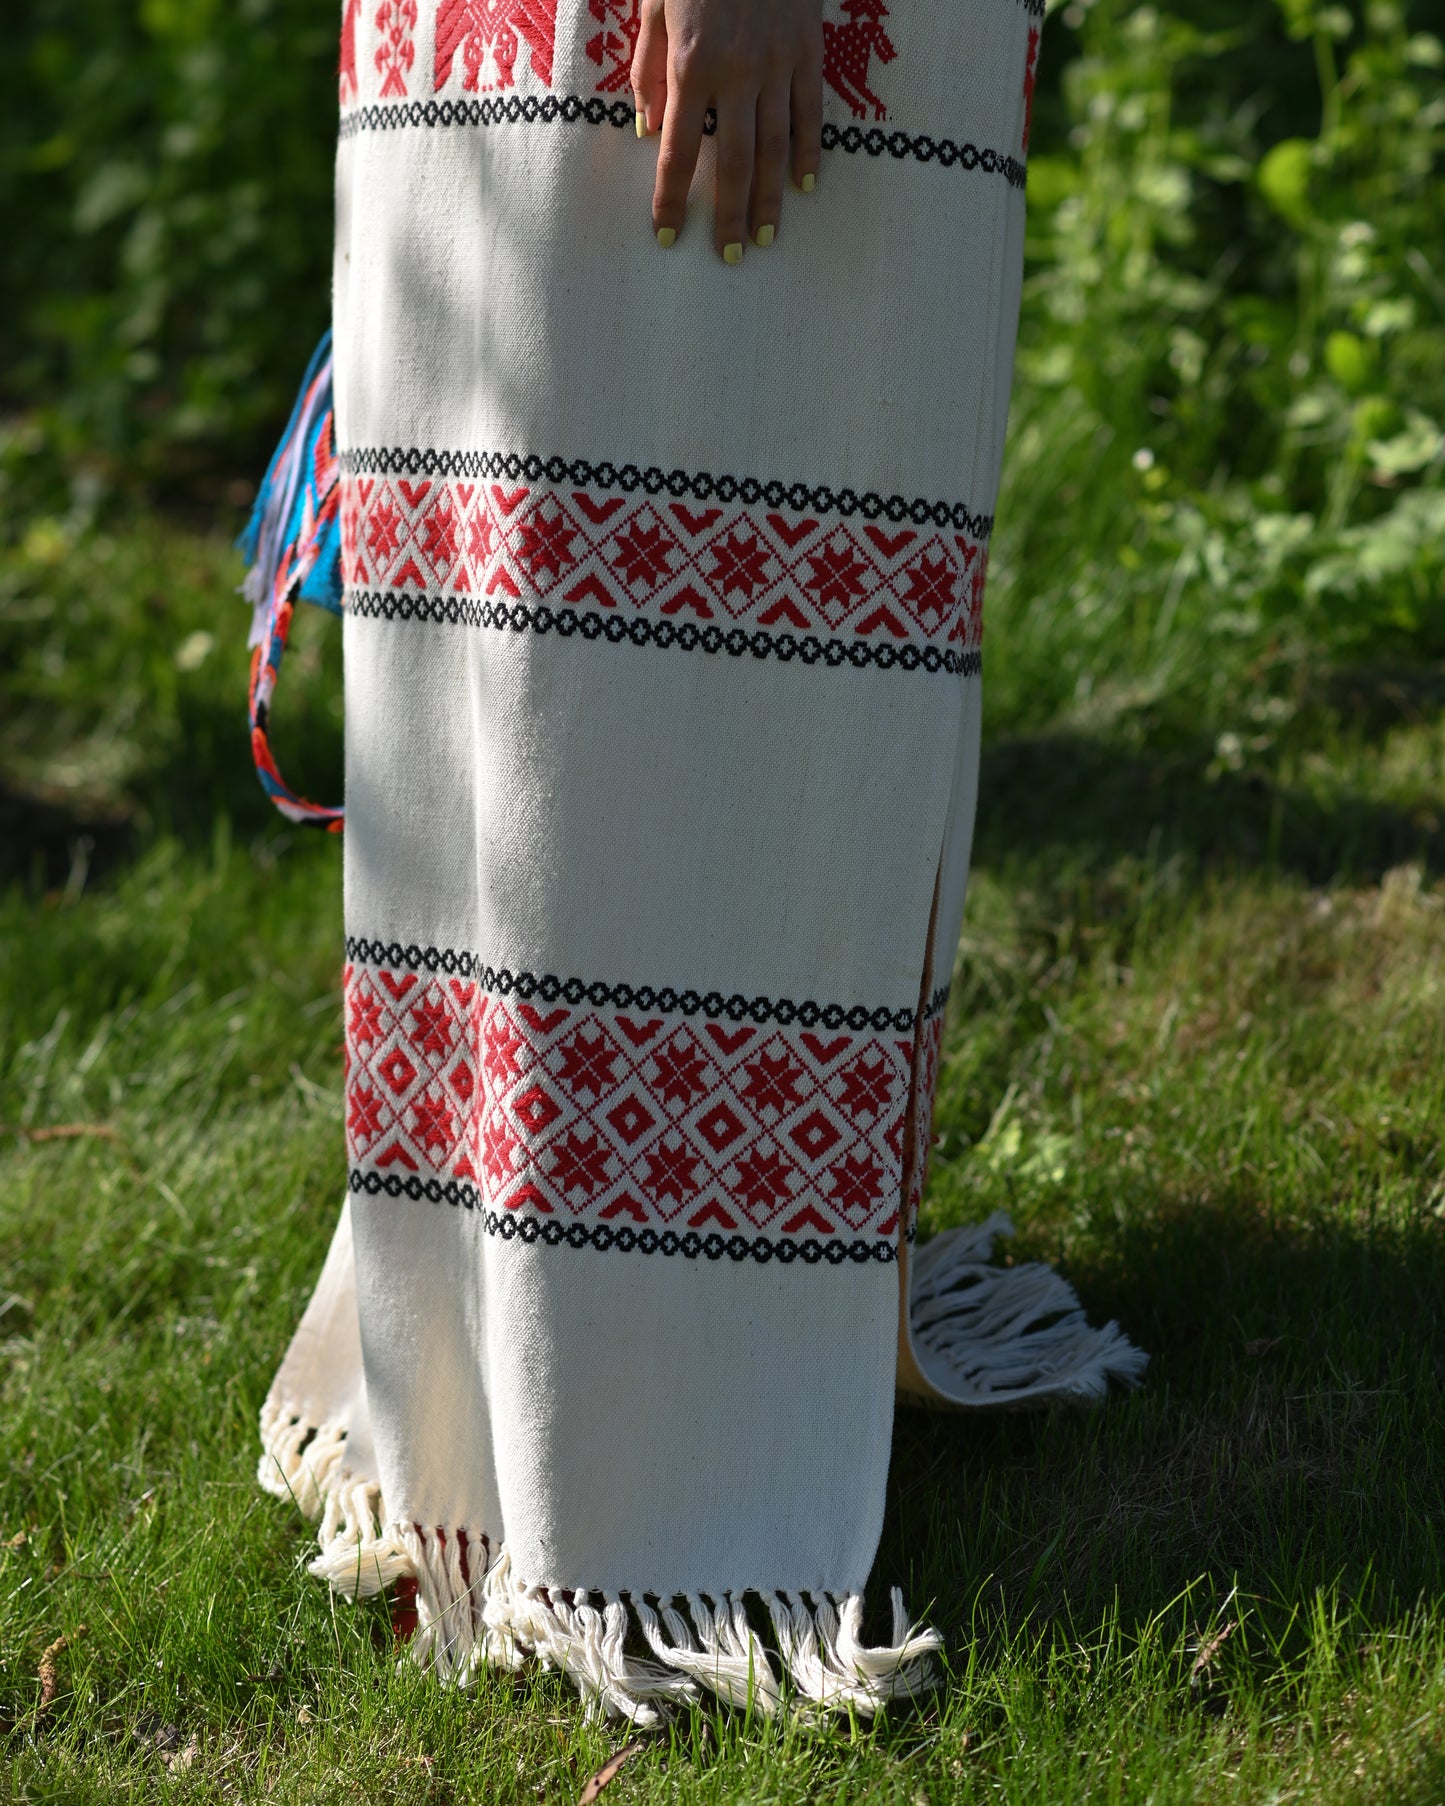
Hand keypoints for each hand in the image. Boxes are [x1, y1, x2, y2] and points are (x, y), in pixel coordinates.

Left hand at [631, 0, 823, 261]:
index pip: (680, 151)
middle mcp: (737, 74)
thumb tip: (651, 131)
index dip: (672, 199)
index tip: (667, 236)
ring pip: (776, 149)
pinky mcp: (808, 51)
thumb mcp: (655, 7)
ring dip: (771, 200)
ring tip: (766, 239)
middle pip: (734, 164)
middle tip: (730, 257)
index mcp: (692, 66)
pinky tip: (804, 188)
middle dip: (730, 216)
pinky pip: (811, 114)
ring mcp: (778, 65)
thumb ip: (649, 70)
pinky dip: (809, 154)